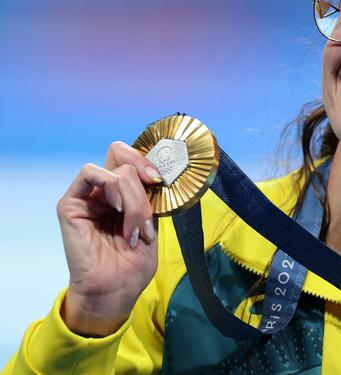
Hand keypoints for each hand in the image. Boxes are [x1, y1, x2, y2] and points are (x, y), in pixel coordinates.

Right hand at [57, 141, 162, 335]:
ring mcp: (87, 195)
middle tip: (151, 201)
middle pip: (123, 157)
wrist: (115, 291)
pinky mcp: (71, 203)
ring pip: (116, 170)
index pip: (133, 160)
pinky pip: (90, 173)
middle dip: (144, 177)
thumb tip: (157, 173)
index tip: (162, 180)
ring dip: (134, 199)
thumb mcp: (151, 224)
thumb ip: (150, 197)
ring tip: (136, 229)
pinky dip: (111, 186)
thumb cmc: (132, 263)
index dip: (149, 162)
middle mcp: (105, 191)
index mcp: (124, 194)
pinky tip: (119, 209)